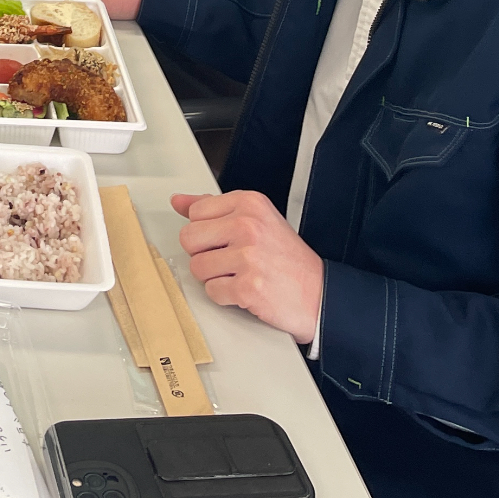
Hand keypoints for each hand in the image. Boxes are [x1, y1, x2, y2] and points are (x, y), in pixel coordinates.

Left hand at [171, 189, 323, 345]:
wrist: (320, 295)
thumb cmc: (287, 259)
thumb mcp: (256, 219)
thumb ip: (214, 208)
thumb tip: (178, 201)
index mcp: (249, 203)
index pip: (195, 212)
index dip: (207, 232)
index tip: (226, 239)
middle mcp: (248, 225)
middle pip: (189, 239)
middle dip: (204, 254)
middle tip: (230, 260)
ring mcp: (248, 257)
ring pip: (197, 267)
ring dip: (215, 277)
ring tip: (240, 275)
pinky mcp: (247, 288)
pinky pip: (212, 292)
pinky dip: (225, 296)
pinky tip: (245, 291)